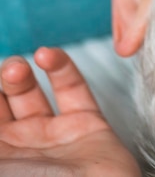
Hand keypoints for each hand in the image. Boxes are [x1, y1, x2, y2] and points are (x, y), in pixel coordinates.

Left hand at [0, 48, 140, 176]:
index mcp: (0, 158)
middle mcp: (23, 148)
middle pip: (5, 101)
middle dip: (2, 80)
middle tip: (7, 69)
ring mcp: (54, 137)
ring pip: (33, 92)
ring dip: (22, 72)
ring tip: (18, 65)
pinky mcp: (89, 125)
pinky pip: (73, 88)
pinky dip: (60, 66)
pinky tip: (47, 54)